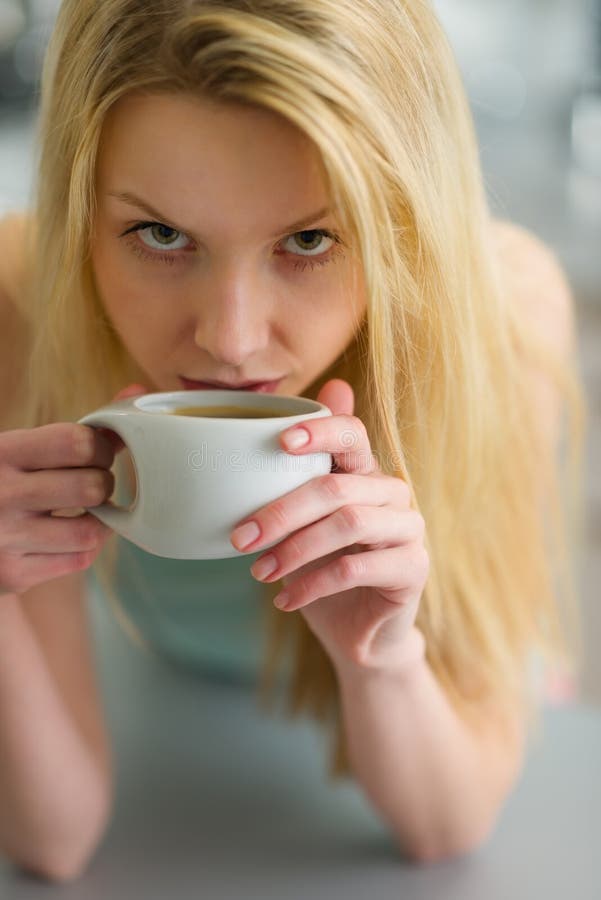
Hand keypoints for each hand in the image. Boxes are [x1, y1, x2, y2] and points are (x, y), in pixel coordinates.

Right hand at [0, 383, 145, 597]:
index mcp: (2, 453)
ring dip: (100, 520)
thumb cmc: (3, 479)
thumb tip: (137, 393)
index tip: (97, 453)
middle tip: (94, 483)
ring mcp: (6, 538)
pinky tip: (70, 534)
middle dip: (104, 484)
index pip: (76, 442)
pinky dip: (84, 546)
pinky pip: (77, 560)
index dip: (101, 447)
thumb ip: (81, 427)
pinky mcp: (13, 573)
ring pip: (90, 531)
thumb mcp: (24, 448)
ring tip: (88, 509)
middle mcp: (0, 494)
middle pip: (91, 487)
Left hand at [230, 379, 428, 671]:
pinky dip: (312, 585)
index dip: (321, 432)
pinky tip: (284, 600)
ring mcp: (409, 529)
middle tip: (240, 539)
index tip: (281, 442)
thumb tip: (274, 422)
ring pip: (348, 524)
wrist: (356, 630)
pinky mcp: (413, 568)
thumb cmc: (323, 567)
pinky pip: (355, 569)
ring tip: (259, 572)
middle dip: (282, 512)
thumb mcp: (301, 524)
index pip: (352, 434)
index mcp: (365, 471)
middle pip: (337, 488)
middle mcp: (392, 493)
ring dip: (295, 550)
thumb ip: (290, 482)